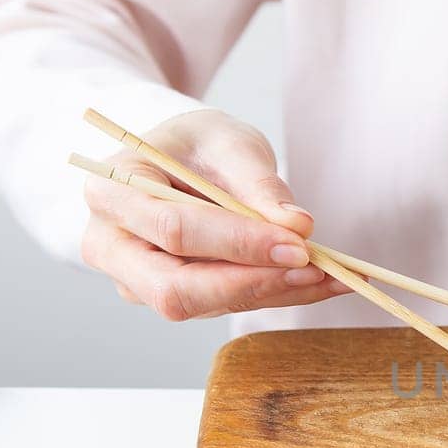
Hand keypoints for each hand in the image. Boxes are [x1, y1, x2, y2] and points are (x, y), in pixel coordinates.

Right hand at [80, 109, 349, 319]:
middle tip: (313, 271)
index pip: (172, 230)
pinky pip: (227, 304)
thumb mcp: (226, 141)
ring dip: (275, 294)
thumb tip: (297, 226)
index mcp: (111, 193)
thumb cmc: (196, 145)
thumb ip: (256, 181)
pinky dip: (279, 294)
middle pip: (176, 290)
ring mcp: (139, 281)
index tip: (297, 244)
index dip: (237, 243)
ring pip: (206, 306)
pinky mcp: (175, 297)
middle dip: (250, 285)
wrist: (181, 162)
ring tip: (336, 275)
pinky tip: (324, 282)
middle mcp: (113, 247)